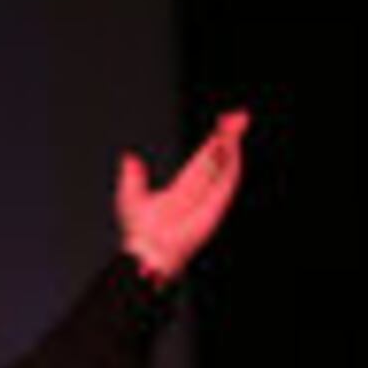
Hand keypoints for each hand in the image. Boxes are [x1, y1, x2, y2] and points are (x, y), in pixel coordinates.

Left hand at [116, 108, 247, 286]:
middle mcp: (201, 190)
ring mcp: (211, 197)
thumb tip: (129, 157)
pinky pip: (228, 180)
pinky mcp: (217, 205)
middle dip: (230, 136)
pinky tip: (233, 147)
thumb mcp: (131, 196)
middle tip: (238, 116)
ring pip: (226, 165)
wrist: (148, 251)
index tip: (224, 122)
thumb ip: (133, 175)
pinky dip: (232, 163)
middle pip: (219, 157)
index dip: (214, 140)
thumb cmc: (140, 232)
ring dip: (232, 145)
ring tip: (236, 125)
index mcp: (185, 186)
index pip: (204, 157)